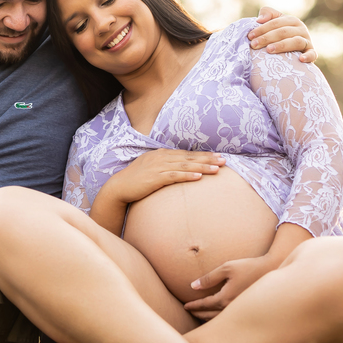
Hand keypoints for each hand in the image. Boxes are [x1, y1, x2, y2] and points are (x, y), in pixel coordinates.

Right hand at [103, 149, 225, 204]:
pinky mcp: (155, 178)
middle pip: (189, 157)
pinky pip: (174, 175)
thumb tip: (179, 170)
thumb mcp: (151, 170)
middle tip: (224, 160)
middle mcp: (161, 157)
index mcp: (161, 154)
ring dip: (202, 166)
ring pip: (185, 165)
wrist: (119, 187)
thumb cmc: (135, 181)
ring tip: (217, 169)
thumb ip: (164, 167)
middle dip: (207, 158)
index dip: (203, 155)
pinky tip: (198, 177)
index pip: (186, 154)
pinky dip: (187, 175)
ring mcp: (158, 167)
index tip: (217, 156)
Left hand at [184, 255, 274, 320]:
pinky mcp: (247, 310)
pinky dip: (219, 319)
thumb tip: (193, 286)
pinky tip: (217, 317)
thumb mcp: (227, 268)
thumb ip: (209, 278)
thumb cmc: (249, 267)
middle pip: (210, 315)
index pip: (205, 304)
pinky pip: (229, 319)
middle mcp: (232, 308)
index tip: (185, 306)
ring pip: (220, 320)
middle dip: (198, 314)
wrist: (272, 271)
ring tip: (200, 317)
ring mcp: (240, 311)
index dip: (194, 306)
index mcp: (225, 298)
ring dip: (208, 319)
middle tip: (189, 312)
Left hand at [249, 6, 316, 62]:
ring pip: (296, 41)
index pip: (275, 23)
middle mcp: (301, 29)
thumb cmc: (279, 36)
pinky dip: (308, 56)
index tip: (250, 36)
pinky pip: (312, 54)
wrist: (293, 53)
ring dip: (282, 45)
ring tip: (269, 50)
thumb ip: (268, 15)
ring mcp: (308, 41)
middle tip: (254, 44)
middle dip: (267, 38)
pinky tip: (300, 59)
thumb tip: (260, 19)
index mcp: (292, 21)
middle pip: (283, 32)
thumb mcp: (274, 23)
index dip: (262, 29)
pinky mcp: (312, 53)